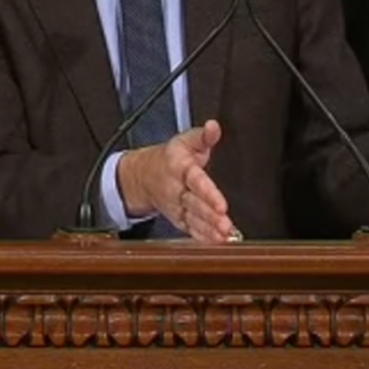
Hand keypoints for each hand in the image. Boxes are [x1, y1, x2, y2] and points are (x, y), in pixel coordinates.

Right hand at [116, 120, 235, 241]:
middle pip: (194, 204)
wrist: (143, 176)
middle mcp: (176, 190)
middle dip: (210, 216)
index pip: (195, 181)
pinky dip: (203, 237)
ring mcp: (176, 207)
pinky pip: (190, 230)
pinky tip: (216, 241)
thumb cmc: (170, 158)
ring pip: (193, 220)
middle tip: (226, 225)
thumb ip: (203, 136)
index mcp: (179, 168)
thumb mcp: (185, 141)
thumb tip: (214, 126)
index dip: (208, 193)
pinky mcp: (178, 219)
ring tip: (224, 235)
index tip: (221, 204)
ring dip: (208, 229)